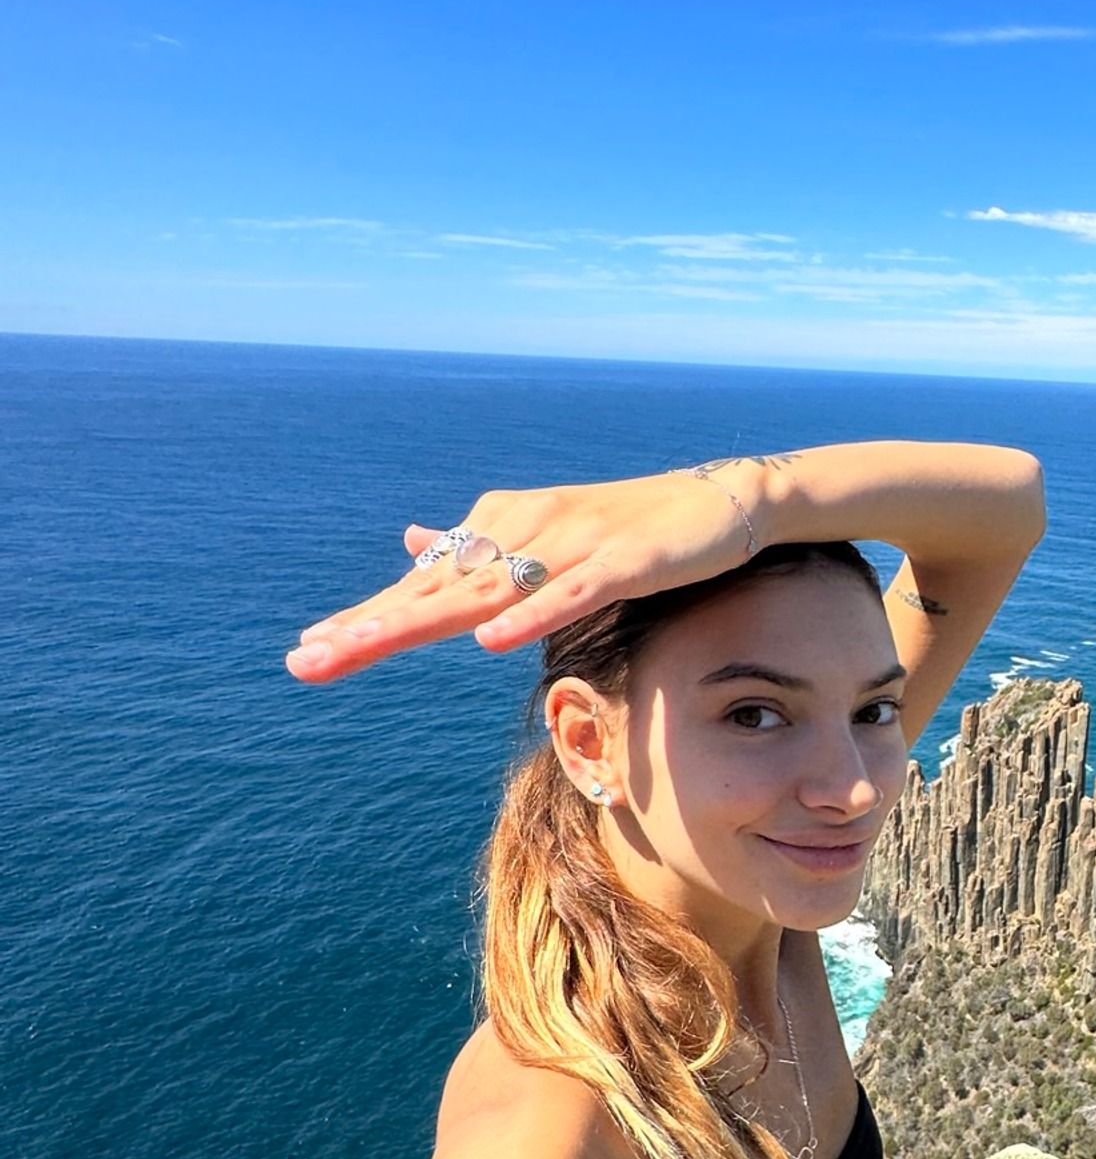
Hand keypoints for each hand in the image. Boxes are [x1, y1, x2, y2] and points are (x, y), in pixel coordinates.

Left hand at [285, 471, 756, 681]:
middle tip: (307, 660)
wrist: (726, 498)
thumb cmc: (638, 528)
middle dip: (371, 627)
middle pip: (439, 591)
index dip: (370, 617)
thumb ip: (481, 548)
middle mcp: (527, 530)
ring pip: (489, 592)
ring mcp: (575, 545)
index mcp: (505, 529)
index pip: (428, 584)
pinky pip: (571, 594)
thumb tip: (412, 543)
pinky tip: (490, 640)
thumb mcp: (550, 538)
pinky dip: (531, 614)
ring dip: (422, 622)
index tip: (310, 650)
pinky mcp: (625, 561)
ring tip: (364, 649)